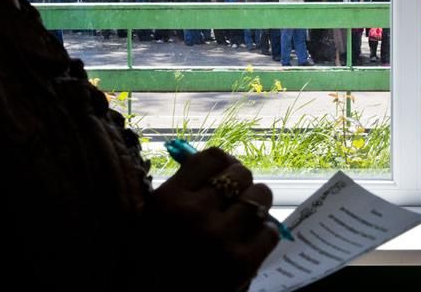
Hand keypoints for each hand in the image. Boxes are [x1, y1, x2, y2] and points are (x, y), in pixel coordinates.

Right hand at [140, 148, 278, 291]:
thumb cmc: (152, 256)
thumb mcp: (154, 214)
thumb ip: (183, 186)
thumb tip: (220, 162)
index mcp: (170, 197)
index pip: (213, 156)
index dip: (223, 162)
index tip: (223, 171)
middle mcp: (195, 212)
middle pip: (240, 173)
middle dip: (240, 181)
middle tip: (235, 194)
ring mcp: (220, 237)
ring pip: (259, 197)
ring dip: (255, 202)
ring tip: (246, 213)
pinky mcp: (241, 263)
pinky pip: (269, 231)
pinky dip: (263, 232)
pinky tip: (251, 238)